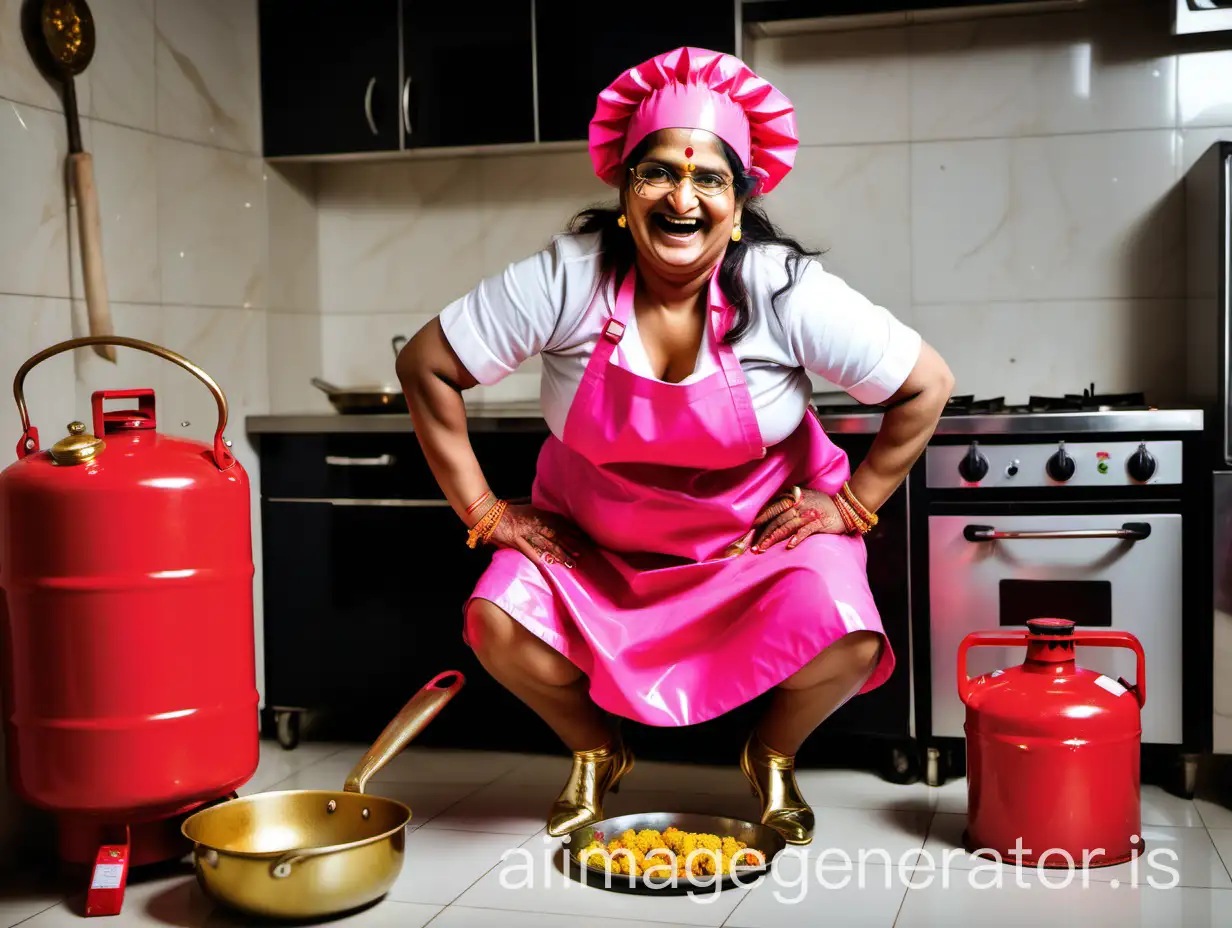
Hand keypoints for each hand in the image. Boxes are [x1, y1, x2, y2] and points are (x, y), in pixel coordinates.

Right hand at [484, 502, 584, 568]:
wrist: (487, 512)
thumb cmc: (506, 509)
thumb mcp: (525, 507)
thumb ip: (537, 511)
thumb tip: (548, 514)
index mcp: (537, 514)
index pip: (557, 522)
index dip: (570, 530)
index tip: (581, 536)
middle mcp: (533, 523)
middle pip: (555, 535)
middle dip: (568, 545)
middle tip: (580, 554)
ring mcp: (525, 533)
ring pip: (546, 544)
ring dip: (559, 554)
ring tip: (570, 563)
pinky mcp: (515, 541)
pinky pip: (528, 551)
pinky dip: (538, 558)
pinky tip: (547, 565)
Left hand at [727, 486, 846, 556]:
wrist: (846, 507)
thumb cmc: (821, 504)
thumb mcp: (802, 498)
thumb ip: (787, 504)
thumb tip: (768, 516)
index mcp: (792, 497)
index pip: (771, 509)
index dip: (759, 521)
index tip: (748, 532)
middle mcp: (798, 504)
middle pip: (776, 519)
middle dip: (762, 533)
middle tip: (752, 546)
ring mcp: (808, 513)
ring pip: (786, 526)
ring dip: (773, 538)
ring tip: (762, 548)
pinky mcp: (819, 522)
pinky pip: (806, 530)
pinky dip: (797, 537)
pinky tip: (789, 546)